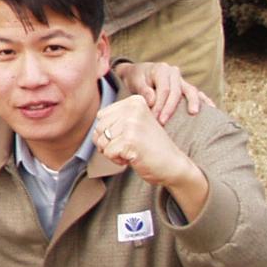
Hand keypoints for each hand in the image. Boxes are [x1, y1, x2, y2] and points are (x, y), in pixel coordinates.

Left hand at [92, 99, 209, 219]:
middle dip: (109, 143)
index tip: (129, 136)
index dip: (110, 132)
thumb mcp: (135, 124)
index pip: (101, 116)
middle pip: (99, 128)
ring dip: (113, 152)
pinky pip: (108, 153)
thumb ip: (115, 119)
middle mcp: (133, 108)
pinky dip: (117, 160)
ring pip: (101, 141)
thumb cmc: (151, 147)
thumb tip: (93, 128)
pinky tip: (133, 157)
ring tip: (132, 151)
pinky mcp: (130, 140)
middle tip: (130, 146)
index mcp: (134, 101)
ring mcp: (132, 124)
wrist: (173, 165)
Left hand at [112, 59, 213, 124]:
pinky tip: (211, 108)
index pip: (164, 89)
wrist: (139, 72)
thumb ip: (143, 90)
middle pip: (176, 91)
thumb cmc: (137, 77)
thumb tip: (152, 101)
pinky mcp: (185, 87)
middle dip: (170, 108)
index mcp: (162, 70)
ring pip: (190, 90)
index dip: (160, 105)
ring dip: (193, 102)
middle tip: (163, 122)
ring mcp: (181, 80)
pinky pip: (197, 93)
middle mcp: (174, 73)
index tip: (155, 119)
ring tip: (194, 113)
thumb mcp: (135, 81)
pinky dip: (204, 100)